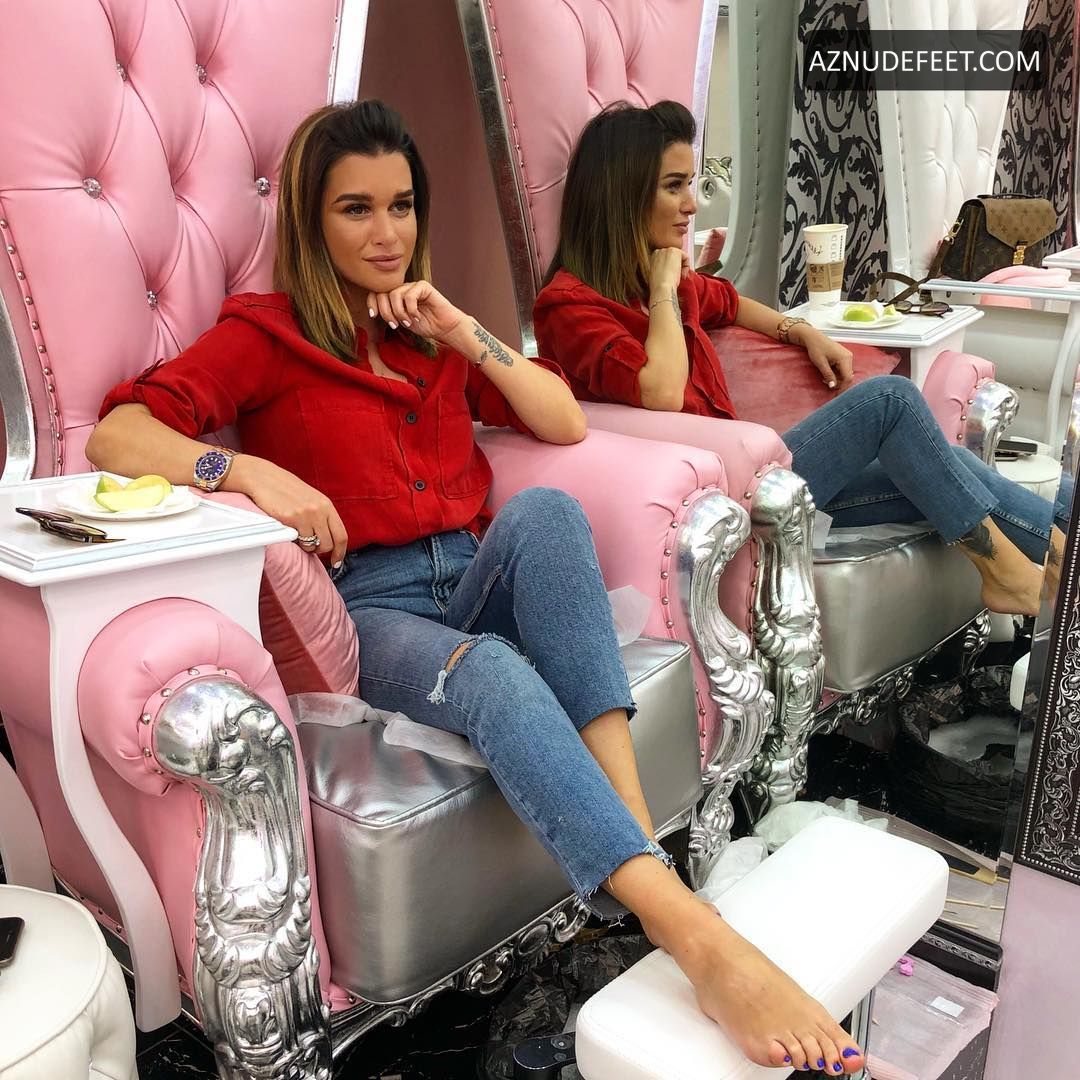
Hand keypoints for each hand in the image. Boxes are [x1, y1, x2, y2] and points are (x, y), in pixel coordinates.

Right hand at [232, 456, 347, 565]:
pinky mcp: (289, 519)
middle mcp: (319, 510)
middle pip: (328, 544)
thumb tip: (329, 539)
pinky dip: (293, 541)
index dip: (340, 552)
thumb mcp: (311, 499)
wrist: (264, 478)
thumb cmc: (286, 490)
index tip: (336, 561)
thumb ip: (321, 516)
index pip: (341, 535)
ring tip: (297, 535)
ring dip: (305, 546)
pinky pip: (296, 541)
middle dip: (319, 550)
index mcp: (326, 505)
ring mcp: (305, 515)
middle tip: (310, 546)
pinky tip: (288, 530)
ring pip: (312, 546)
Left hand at [368, 281, 465, 343]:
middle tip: (394, 325)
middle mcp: (403, 288)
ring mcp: (413, 286)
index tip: (373, 316)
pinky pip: (409, 296)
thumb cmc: (425, 325)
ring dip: (398, 312)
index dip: (372, 303)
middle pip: (382, 293)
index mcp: (396, 295)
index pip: (376, 292)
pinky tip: (417, 316)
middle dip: (385, 312)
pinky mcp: (423, 286)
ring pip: (394, 294)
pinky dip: (411, 309)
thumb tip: (373, 311)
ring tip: (407, 322)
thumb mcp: (401, 321)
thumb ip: (389, 314)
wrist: (445, 328)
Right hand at [648, 247, 688, 293]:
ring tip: (679, 277)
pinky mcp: (676, 251)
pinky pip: (686, 257)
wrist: (661, 287)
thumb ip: (661, 269)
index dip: (672, 268)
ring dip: (682, 267)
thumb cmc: (658, 286)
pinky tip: (682, 274)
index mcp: (653, 257)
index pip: (667, 259)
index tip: (672, 276)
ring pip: (680, 257)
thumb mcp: (656, 275)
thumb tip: (668, 270)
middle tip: (677, 277)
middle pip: (674, 257)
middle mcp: (659, 251)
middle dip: (678, 266)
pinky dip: (687, 266)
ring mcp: (667, 250)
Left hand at [793, 325, 853, 389]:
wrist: (814, 338)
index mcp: (845, 358)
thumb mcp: (821, 364)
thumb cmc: (816, 348)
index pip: (848, 378)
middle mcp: (849, 357)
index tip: (836, 394)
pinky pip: (843, 369)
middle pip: (848, 376)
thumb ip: (828, 375)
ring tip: (824, 377)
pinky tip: (828, 372)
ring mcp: (847, 357)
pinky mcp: (844, 357)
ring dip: (836, 378)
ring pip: (845, 374)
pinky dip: (836, 373)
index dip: (843, 387)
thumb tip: (833, 386)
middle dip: (838, 382)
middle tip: (825, 382)